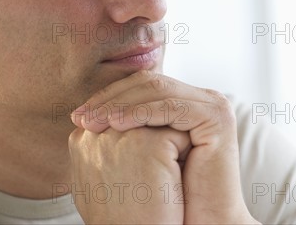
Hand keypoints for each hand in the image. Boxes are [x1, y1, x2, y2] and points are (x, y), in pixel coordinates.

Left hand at [71, 71, 259, 223]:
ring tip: (93, 121)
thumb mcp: (138, 153)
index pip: (141, 86)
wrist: (199, 222)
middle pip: (149, 84)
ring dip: (121, 104)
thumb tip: (77, 117)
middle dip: (111, 98)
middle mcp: (201, 98)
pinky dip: (142, 112)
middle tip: (80, 117)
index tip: (77, 116)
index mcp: (184, 101)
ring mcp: (213, 104)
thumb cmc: (168, 197)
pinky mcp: (218, 116)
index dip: (108, 97)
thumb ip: (121, 128)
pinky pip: (173, 107)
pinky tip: (116, 124)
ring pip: (159, 92)